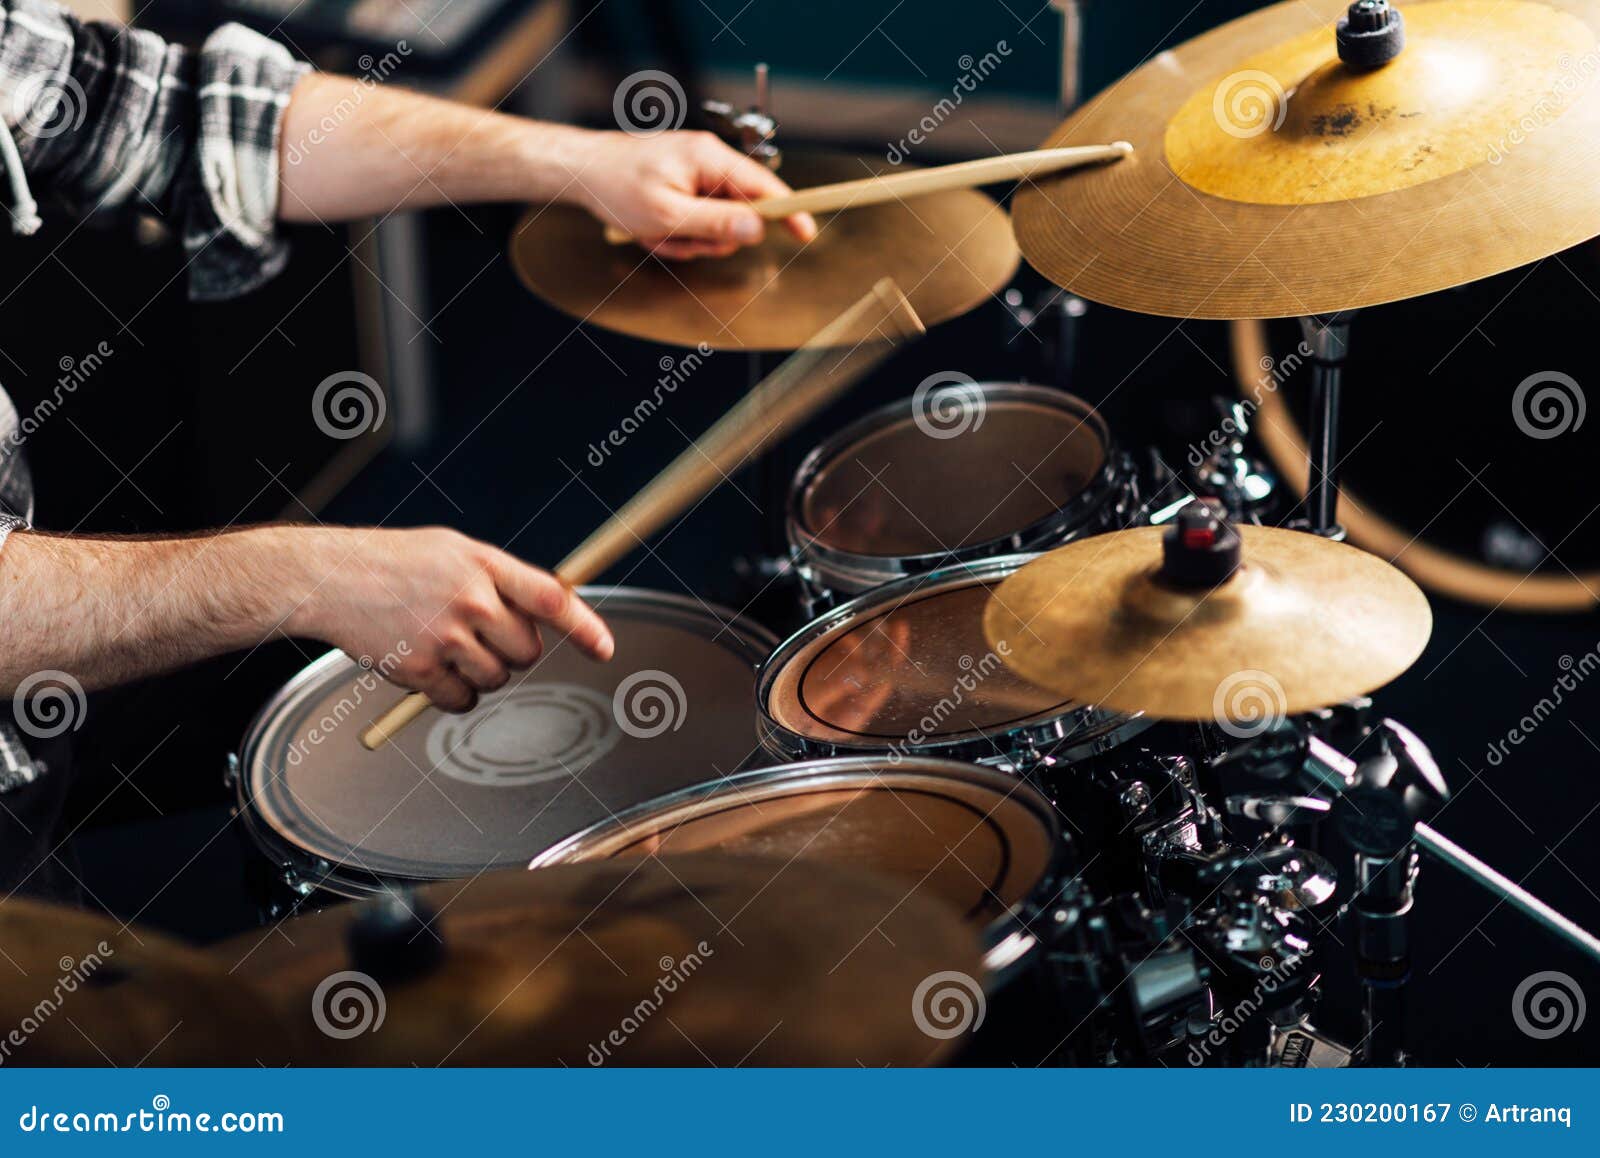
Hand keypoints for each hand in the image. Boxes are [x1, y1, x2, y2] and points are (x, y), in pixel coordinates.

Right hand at [287, 526, 612, 711]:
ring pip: (497, 678)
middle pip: (527, 651)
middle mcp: (471, 600)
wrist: (331, 579)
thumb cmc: (394, 563)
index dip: (584, 626)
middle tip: (480, 635)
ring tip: (447, 644)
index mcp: (484, 564)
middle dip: (513, 650)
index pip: (550, 598)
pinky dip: (454, 694)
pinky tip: (433, 668)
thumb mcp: (453, 551)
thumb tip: (546, 607)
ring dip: (481, 672)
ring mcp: (446, 636)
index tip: (604, 649)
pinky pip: (462, 700)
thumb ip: (499, 577)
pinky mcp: (421, 669)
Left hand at [570, 130, 817, 258]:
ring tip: (657, 231)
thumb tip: (758, 230)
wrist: (581, 170)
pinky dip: (677, 231)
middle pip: (739, 213)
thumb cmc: (616, 186)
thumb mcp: (668, 216)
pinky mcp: (685, 182)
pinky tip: (654, 227)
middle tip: (676, 238)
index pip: (764, 189)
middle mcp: (708, 160)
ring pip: (715, 222)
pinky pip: (697, 217)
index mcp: (710, 159)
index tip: (806, 233)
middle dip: (709, 237)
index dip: (787, 213)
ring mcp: (696, 171)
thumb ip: (717, 224)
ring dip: (688, 238)